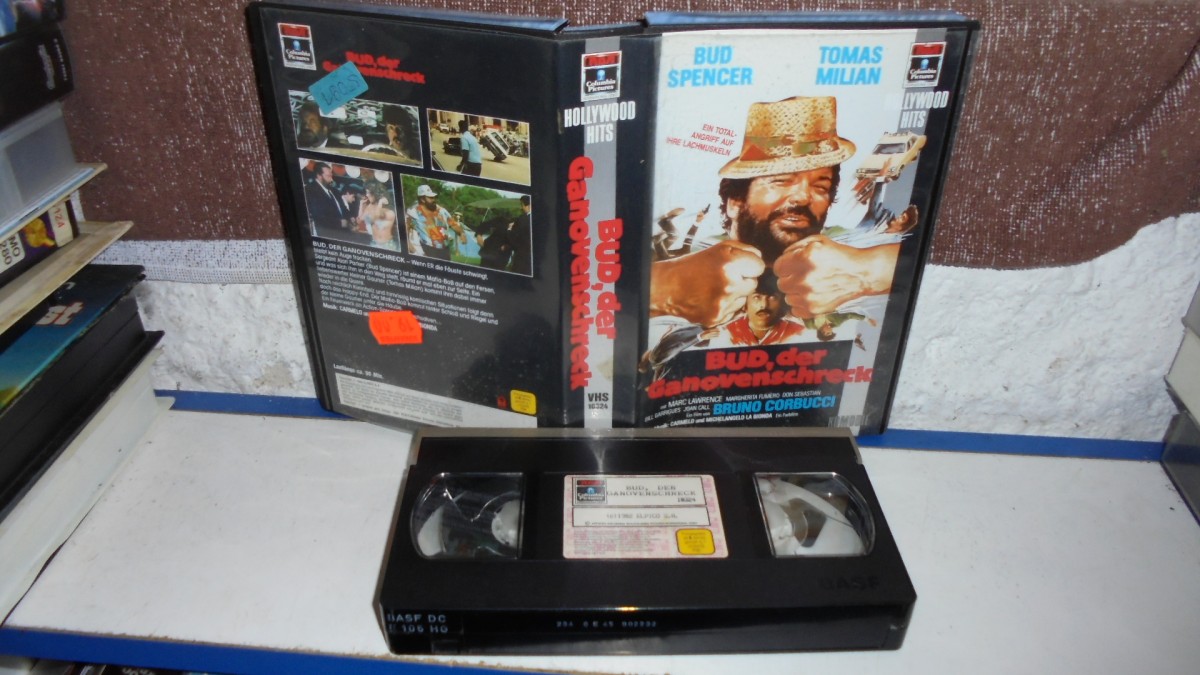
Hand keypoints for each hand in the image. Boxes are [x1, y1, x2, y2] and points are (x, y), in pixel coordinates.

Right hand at [649, 240, 764, 326]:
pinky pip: (734, 311)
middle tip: (725, 277)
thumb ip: (744, 250)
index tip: (741, 266)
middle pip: (754, 284)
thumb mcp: (718, 248)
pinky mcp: (718, 317)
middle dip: (743, 280)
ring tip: (716, 288)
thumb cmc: (693, 265)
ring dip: (735, 294)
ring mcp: (724, 303)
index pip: (760, 266)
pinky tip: (711, 299)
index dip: (750, 265)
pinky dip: (726, 306)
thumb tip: (761, 259)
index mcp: (729, 263)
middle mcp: (729, 284)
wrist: (668, 287)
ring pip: (745, 299)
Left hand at [774, 236, 898, 317]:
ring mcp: (809, 297)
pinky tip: (812, 296)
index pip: (778, 268)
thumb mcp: (818, 241)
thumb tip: (782, 258)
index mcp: (805, 259)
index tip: (792, 266)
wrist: (861, 273)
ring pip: (787, 297)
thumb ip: (795, 247)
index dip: (785, 266)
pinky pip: (795, 310)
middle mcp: (805, 279)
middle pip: (781, 283)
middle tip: (802, 276)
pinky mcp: (814, 309)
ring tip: (809, 286)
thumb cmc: (839, 255)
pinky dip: (801, 305)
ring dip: (795, 292)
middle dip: (790, 278)